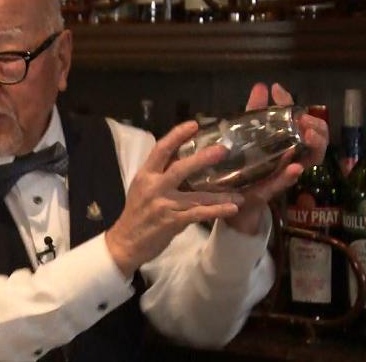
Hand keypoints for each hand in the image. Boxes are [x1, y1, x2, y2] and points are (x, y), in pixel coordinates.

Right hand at [105, 121, 245, 277]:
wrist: (125, 242)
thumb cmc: (136, 212)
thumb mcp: (142, 187)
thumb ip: (159, 173)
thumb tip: (181, 156)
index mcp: (145, 175)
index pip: (161, 149)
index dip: (177, 135)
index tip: (194, 125)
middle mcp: (153, 187)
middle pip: (179, 168)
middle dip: (202, 158)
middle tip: (222, 150)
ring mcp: (163, 205)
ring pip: (195, 196)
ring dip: (219, 195)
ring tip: (240, 193)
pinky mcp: (172, 222)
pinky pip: (198, 214)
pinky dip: (216, 211)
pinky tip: (231, 209)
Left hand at [224, 82, 328, 233]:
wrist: (231, 197)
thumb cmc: (244, 163)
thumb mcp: (247, 134)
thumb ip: (255, 111)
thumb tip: (262, 86)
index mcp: (288, 139)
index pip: (301, 119)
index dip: (293, 104)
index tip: (278, 91)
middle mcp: (294, 154)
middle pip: (319, 138)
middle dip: (317, 126)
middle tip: (304, 120)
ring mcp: (288, 171)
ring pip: (314, 157)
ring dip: (316, 145)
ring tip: (308, 135)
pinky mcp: (274, 188)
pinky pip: (286, 182)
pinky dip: (291, 175)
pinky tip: (295, 167)